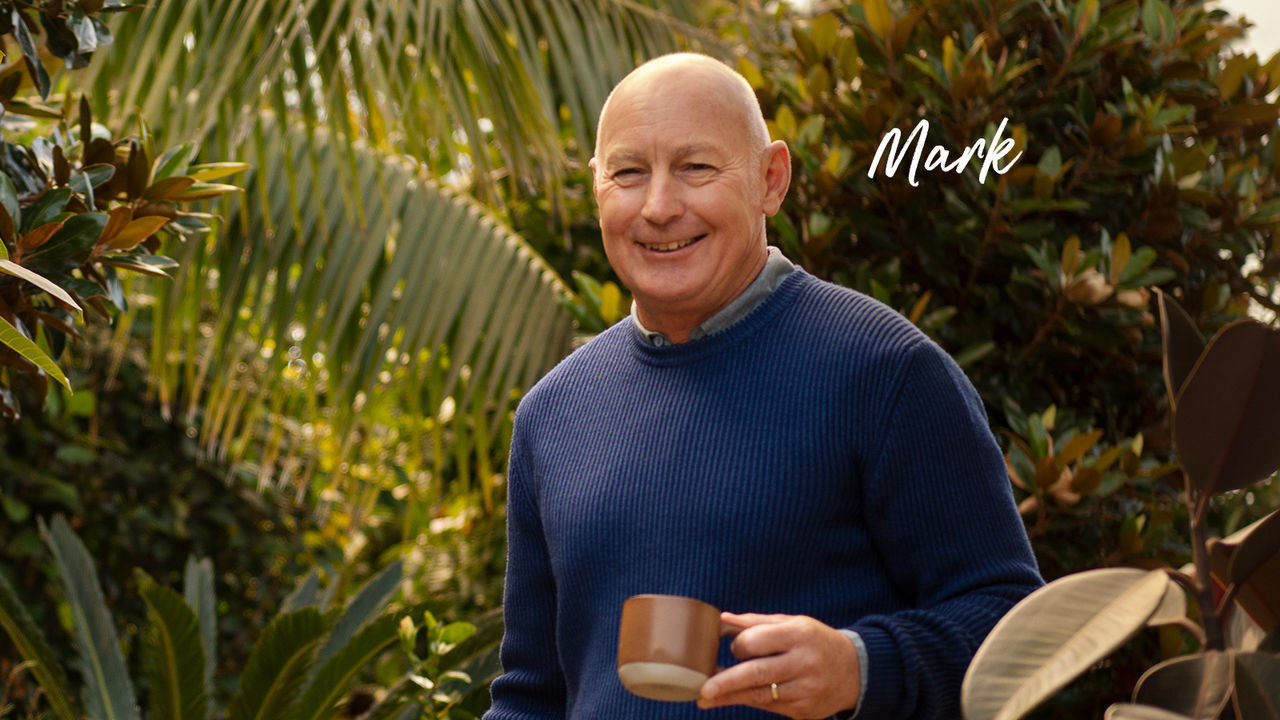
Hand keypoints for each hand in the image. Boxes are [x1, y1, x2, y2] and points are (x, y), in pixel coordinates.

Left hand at [696, 612, 859, 718]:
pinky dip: (751, 702)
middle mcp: (804, 663)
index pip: (756, 641)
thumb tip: (722, 620)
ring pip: (760, 696)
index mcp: (798, 635)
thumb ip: (757, 622)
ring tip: (707, 699)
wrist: (856, 671)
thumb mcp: (793, 624)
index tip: (735, 649)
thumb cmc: (815, 642)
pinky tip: (737, 699)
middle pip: (756, 674)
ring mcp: (806, 690)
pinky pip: (771, 708)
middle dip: (725, 683)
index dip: (738, 646)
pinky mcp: (806, 711)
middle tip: (702, 690)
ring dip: (731, 697)